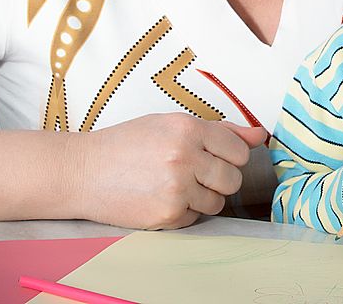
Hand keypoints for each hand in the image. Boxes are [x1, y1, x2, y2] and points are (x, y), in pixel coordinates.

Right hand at [77, 113, 265, 229]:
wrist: (81, 171)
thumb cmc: (127, 144)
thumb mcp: (172, 125)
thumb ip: (221, 131)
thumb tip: (261, 135)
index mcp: (188, 129)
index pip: (239, 151)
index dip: (229, 156)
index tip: (213, 157)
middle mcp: (185, 157)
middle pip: (234, 179)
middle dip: (220, 179)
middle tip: (194, 173)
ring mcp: (176, 188)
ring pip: (218, 202)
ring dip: (203, 197)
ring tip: (175, 184)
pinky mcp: (167, 214)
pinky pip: (196, 218)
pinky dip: (184, 211)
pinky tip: (161, 197)